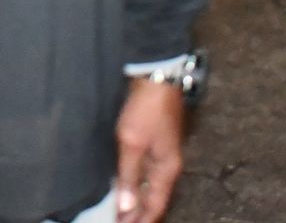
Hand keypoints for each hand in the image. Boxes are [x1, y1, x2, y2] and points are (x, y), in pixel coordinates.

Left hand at [114, 78, 185, 222]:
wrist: (157, 76)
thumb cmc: (146, 109)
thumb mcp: (133, 144)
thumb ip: (129, 176)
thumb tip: (127, 208)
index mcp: (167, 170)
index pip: (155, 206)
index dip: (141, 220)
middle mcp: (168, 165)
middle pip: (153, 198)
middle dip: (138, 212)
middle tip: (117, 221)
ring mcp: (162, 153)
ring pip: (149, 185)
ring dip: (135, 198)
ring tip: (118, 209)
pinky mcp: (154, 142)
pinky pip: (145, 170)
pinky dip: (135, 181)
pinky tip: (123, 183)